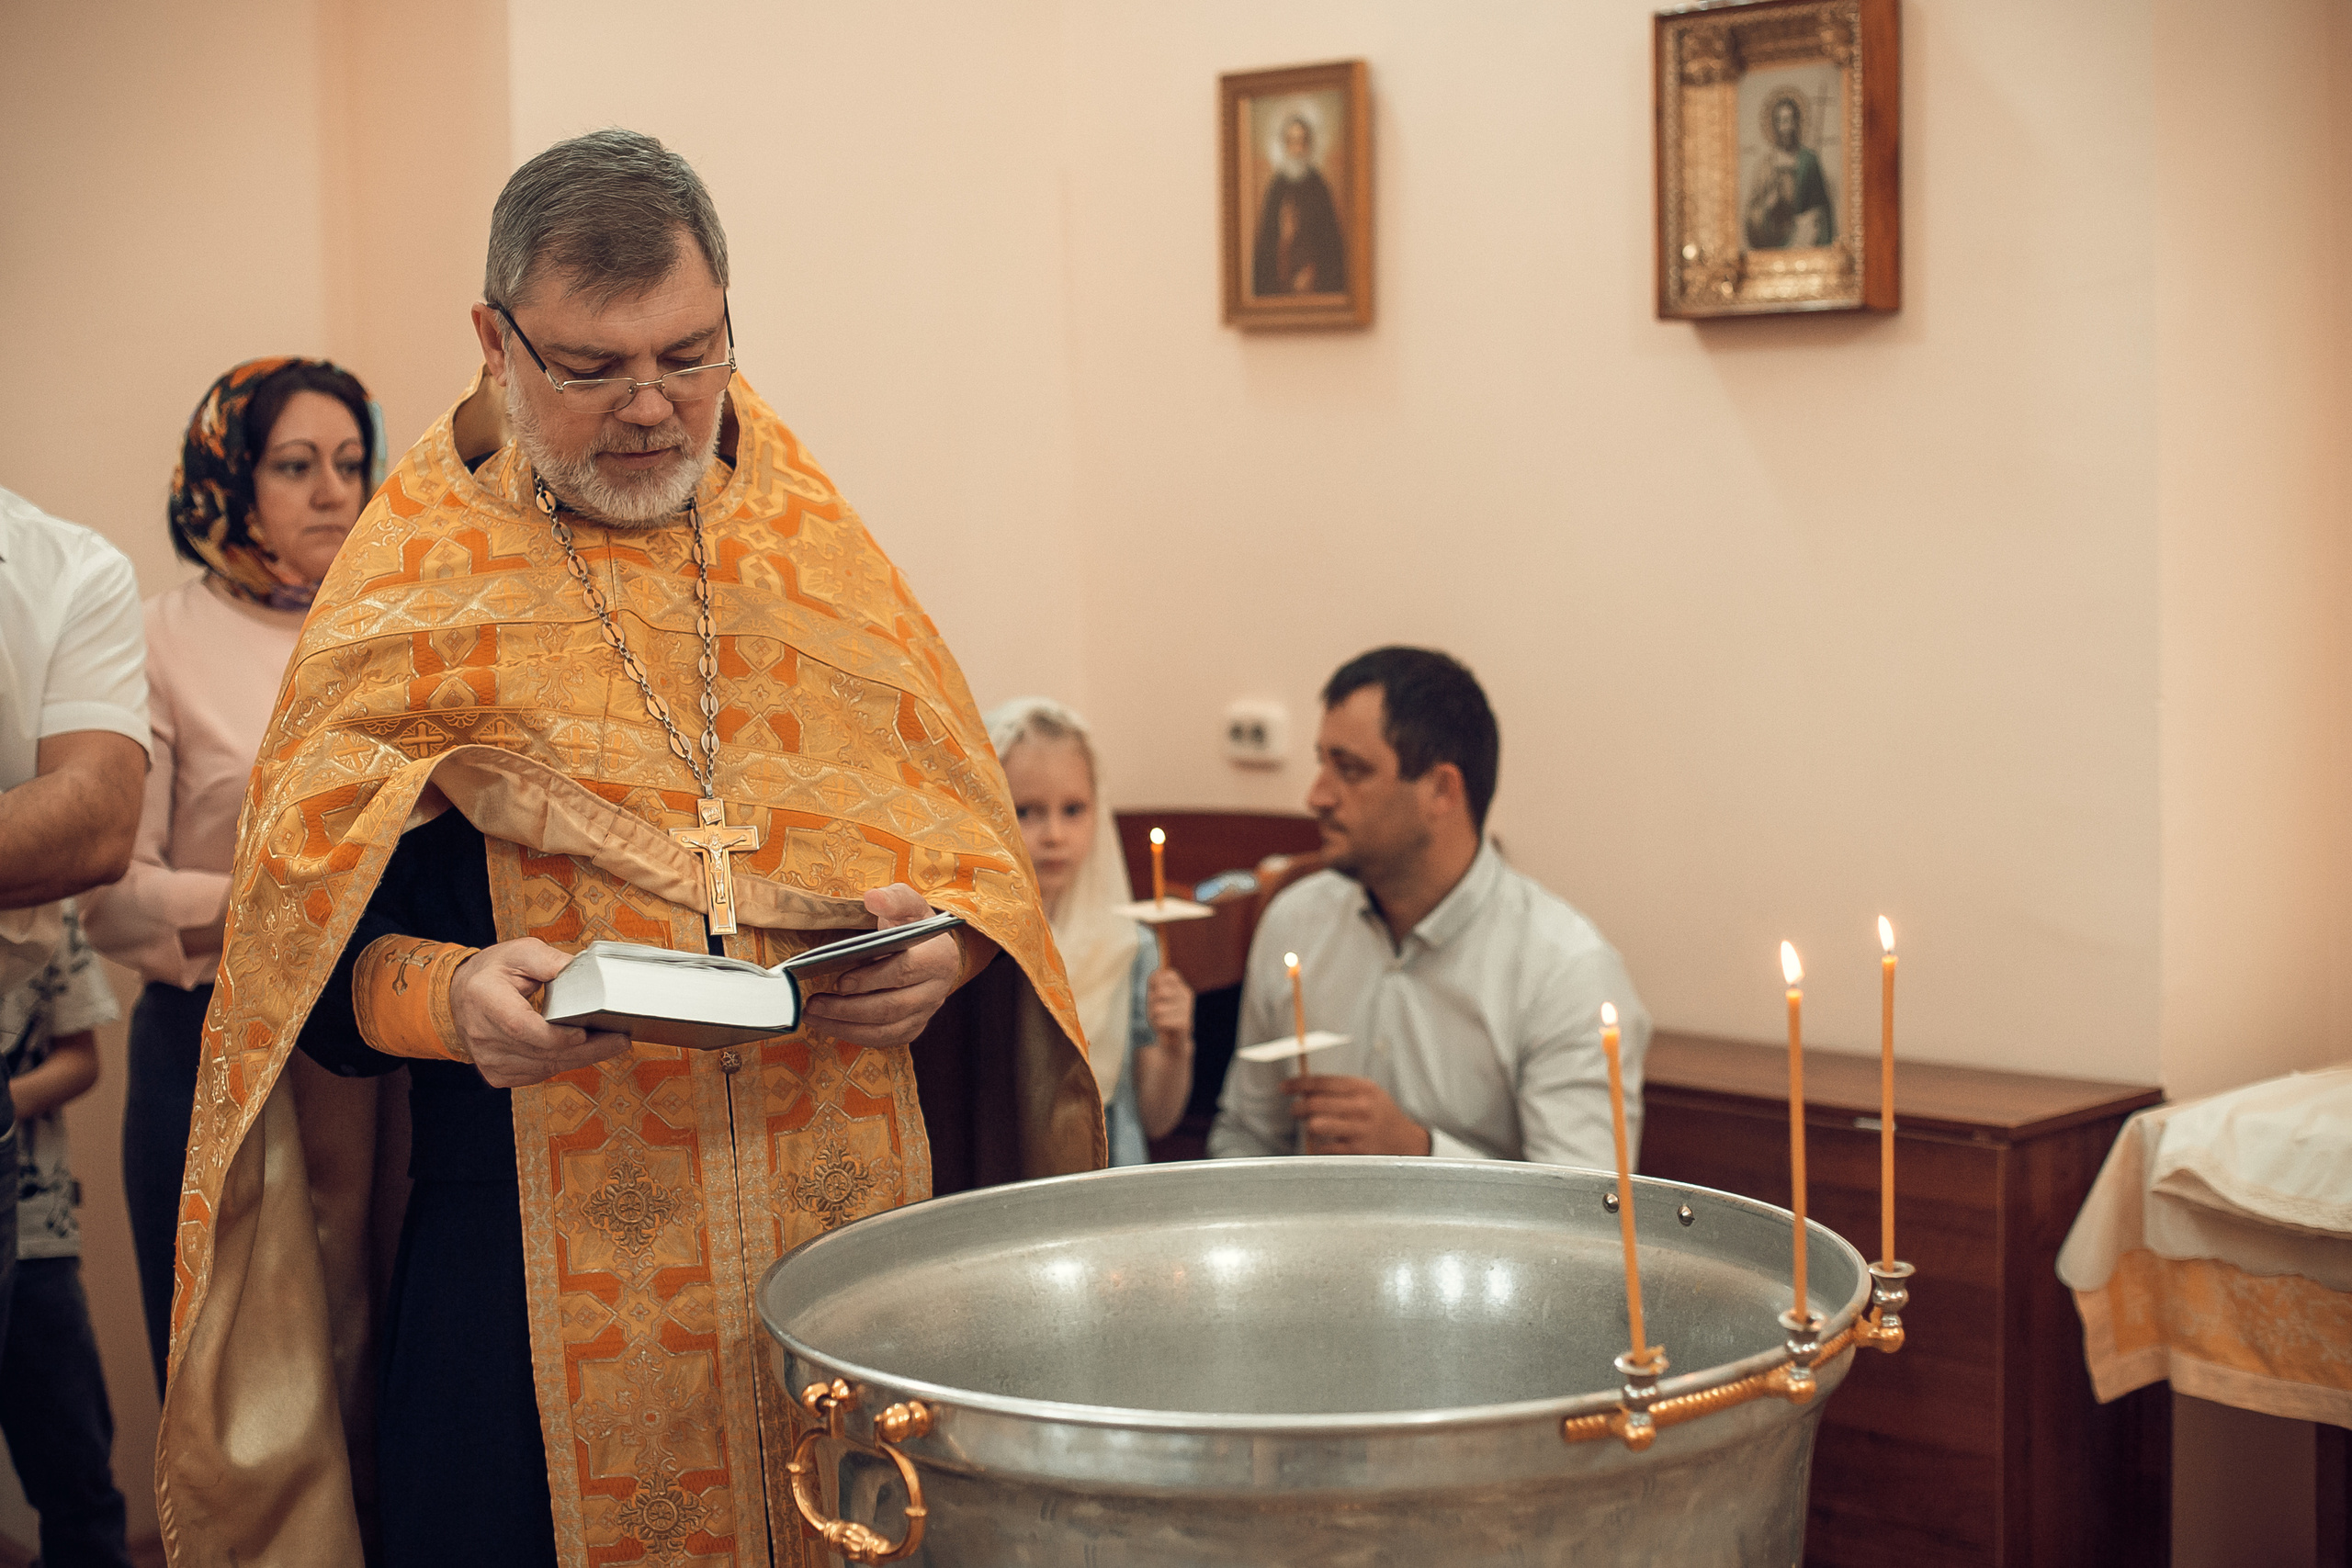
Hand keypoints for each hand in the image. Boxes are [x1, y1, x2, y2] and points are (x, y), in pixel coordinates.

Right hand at [452, 939, 629, 1088]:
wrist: (458, 996)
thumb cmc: (492, 972)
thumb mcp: (519, 952)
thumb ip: (549, 960)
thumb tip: (580, 970)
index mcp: (485, 1000)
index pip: (520, 1027)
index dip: (554, 1035)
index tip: (584, 1032)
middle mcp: (482, 1035)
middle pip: (540, 1052)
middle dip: (586, 1049)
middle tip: (620, 1040)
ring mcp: (488, 1059)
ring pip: (544, 1068)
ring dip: (580, 1059)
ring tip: (611, 1044)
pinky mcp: (497, 1074)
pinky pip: (539, 1074)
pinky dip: (563, 1063)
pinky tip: (583, 1052)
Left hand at [800, 884, 961, 1048]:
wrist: (930, 950)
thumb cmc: (913, 925)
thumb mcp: (908, 904)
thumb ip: (893, 899)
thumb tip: (873, 898)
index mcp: (938, 957)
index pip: (904, 972)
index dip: (871, 979)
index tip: (840, 982)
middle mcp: (937, 990)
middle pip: (892, 1007)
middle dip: (849, 1009)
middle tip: (814, 1003)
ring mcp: (926, 1012)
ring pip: (886, 1029)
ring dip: (846, 1026)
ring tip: (813, 1015)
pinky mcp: (913, 1027)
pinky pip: (884, 1039)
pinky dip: (854, 1035)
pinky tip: (829, 1025)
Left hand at [1145, 966, 1193, 1046]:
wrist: (1173, 1042)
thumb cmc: (1162, 1017)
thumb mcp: (1154, 998)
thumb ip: (1155, 983)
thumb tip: (1158, 973)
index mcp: (1181, 987)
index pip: (1167, 974)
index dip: (1155, 985)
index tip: (1155, 996)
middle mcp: (1187, 995)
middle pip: (1160, 992)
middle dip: (1152, 1004)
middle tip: (1157, 1012)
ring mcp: (1187, 1008)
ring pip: (1158, 1009)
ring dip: (1154, 1017)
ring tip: (1161, 1021)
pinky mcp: (1185, 1023)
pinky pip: (1162, 1021)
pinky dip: (1159, 1026)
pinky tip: (1165, 1029)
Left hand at [1281, 1073, 1432, 1156]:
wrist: (1406, 1142)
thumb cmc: (1380, 1115)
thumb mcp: (1367, 1092)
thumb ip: (1340, 1089)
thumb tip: (1304, 1089)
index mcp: (1362, 1088)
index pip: (1321, 1082)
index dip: (1298, 1084)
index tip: (1284, 1088)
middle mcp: (1361, 1107)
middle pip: (1315, 1104)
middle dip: (1298, 1107)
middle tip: (1295, 1110)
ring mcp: (1359, 1130)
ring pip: (1317, 1126)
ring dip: (1309, 1126)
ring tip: (1313, 1126)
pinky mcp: (1357, 1151)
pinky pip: (1324, 1147)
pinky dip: (1319, 1145)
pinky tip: (1325, 1142)